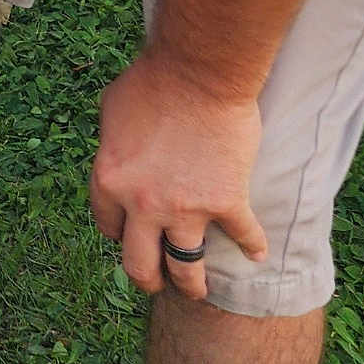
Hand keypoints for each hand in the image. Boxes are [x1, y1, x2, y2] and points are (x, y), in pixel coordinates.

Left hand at [90, 51, 267, 300]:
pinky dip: (253, 247)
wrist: (198, 73)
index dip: (118, 233)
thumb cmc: (150, 83)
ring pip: (186, 269)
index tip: (129, 234)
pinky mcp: (228, 203)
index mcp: (110, 181)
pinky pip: (244, 238)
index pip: (107, 227)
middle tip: (156, 282)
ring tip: (198, 289)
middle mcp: (143, 204)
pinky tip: (257, 255)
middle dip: (147, 279)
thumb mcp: (109, 113)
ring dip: (192, 284)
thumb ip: (112, 147)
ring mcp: (186, 209)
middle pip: (139, 266)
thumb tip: (118, 159)